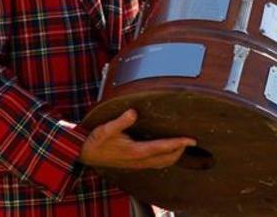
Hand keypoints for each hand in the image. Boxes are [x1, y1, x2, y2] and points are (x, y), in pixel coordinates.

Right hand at [78, 109, 195, 169]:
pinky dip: (165, 158)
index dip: (178, 143)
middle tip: (191, 141)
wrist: (85, 154)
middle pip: (166, 159)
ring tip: (182, 146)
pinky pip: (155, 164)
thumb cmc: (96, 141)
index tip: (191, 140)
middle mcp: (139, 160)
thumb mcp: (106, 129)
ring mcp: (137, 164)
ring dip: (174, 156)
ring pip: (161, 163)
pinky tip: (165, 151)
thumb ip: (121, 121)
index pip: (162, 148)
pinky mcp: (134, 164)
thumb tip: (133, 112)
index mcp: (135, 151)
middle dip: (180, 151)